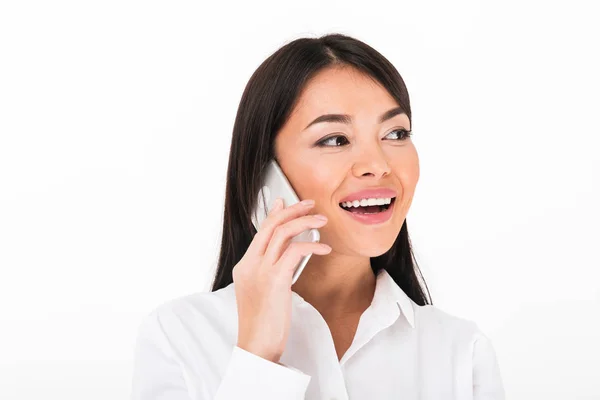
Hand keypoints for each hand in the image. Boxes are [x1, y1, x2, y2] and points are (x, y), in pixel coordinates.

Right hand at [232, 198, 330, 362]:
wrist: (256, 348)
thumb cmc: (263, 324)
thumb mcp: (262, 292)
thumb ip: (270, 271)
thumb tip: (284, 255)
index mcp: (245, 266)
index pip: (260, 231)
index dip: (275, 213)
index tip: (286, 201)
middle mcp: (249, 265)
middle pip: (270, 225)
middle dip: (292, 210)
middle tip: (310, 204)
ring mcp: (260, 271)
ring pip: (282, 232)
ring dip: (304, 222)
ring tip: (322, 220)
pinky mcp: (274, 280)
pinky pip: (295, 251)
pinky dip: (312, 245)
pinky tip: (324, 249)